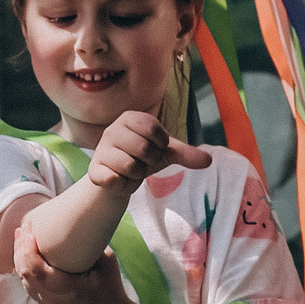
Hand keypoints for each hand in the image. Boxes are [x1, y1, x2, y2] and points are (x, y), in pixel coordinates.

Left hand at [16, 221, 132, 303]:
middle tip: (22, 228)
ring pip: (23, 279)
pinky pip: (28, 286)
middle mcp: (53, 298)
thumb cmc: (111, 286)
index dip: (27, 248)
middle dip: (20, 248)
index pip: (36, 268)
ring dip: (19, 258)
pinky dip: (23, 269)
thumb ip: (90, 244)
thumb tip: (76, 223)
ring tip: (21, 238)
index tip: (29, 230)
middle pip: (25, 272)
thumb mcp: (107, 261)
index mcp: (67, 288)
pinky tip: (24, 255)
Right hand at [85, 107, 210, 194]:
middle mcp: (112, 130)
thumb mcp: (166, 153)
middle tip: (142, 162)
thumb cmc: (142, 158)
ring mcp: (101, 150)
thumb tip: (209, 161)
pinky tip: (119, 180)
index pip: (155, 130)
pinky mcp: (94, 170)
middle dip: (149, 162)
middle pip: (144, 149)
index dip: (161, 145)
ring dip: (137, 175)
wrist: (119, 180)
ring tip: (131, 171)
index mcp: (130, 118)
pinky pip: (114, 180)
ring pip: (131, 166)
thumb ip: (187, 154)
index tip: (154, 148)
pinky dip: (123, 185)